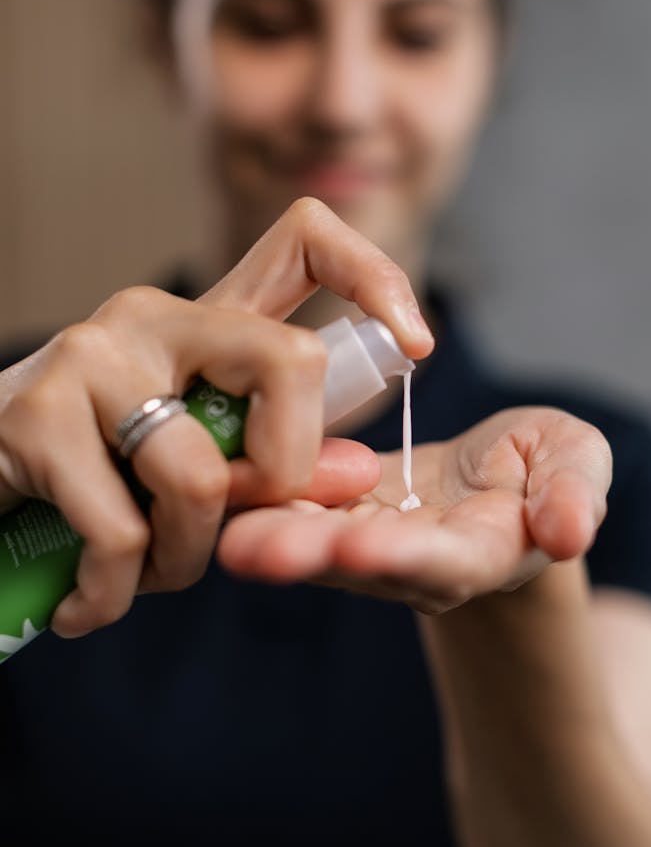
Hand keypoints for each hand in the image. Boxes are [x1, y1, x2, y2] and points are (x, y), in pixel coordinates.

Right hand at [0, 198, 433, 636]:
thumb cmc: (90, 478)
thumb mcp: (190, 464)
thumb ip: (268, 462)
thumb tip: (357, 474)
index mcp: (204, 323)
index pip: (305, 240)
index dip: (375, 276)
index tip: (416, 345)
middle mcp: (152, 317)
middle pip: (289, 362)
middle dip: (286, 475)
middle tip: (233, 522)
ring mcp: (91, 358)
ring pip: (201, 477)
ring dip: (183, 562)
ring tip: (138, 578)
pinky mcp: (36, 417)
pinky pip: (123, 534)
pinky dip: (113, 596)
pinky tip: (85, 605)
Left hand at [217, 407, 612, 612]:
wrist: (501, 479)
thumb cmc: (543, 468)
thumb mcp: (578, 465)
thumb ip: (577, 494)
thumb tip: (570, 532)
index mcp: (481, 550)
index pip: (443, 560)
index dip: (404, 556)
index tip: (360, 547)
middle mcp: (416, 561)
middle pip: (362, 562)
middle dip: (311, 555)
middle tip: (251, 551)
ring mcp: (371, 541)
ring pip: (318, 542)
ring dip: (272, 536)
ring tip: (225, 533)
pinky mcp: (339, 514)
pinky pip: (300, 509)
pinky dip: (265, 503)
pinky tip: (222, 486)